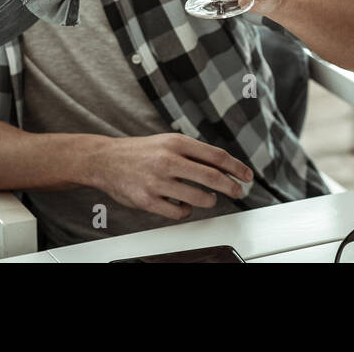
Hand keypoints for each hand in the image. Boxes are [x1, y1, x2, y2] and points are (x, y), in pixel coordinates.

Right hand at [83, 134, 254, 220]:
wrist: (105, 160)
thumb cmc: (141, 151)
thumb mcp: (168, 141)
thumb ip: (193, 152)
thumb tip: (224, 165)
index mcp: (176, 142)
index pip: (216, 156)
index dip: (236, 167)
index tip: (247, 176)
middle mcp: (168, 160)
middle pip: (212, 177)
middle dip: (231, 187)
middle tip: (238, 192)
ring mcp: (157, 181)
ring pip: (198, 198)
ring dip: (209, 201)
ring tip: (209, 199)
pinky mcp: (147, 200)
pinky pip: (178, 212)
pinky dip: (186, 211)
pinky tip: (184, 206)